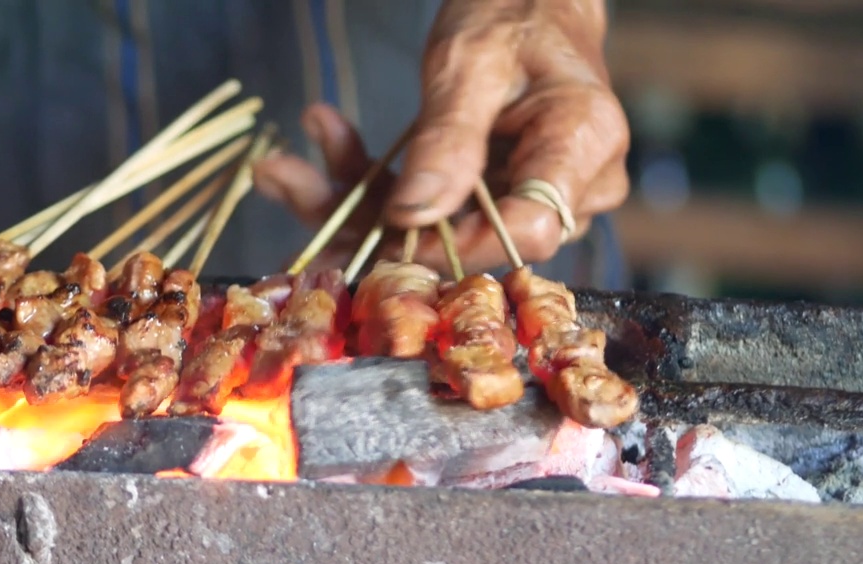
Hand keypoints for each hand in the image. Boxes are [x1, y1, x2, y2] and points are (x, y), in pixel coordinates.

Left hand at [254, 0, 629, 274]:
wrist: (528, 0)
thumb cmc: (512, 15)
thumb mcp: (471, 66)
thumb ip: (448, 142)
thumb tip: (412, 216)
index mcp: (582, 146)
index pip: (526, 230)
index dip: (451, 241)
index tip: (380, 224)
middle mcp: (568, 187)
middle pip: (466, 239)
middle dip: (369, 222)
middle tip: (287, 185)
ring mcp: (527, 198)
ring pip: (430, 232)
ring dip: (350, 204)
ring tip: (280, 170)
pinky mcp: (487, 201)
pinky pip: (422, 211)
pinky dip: (364, 183)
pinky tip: (320, 137)